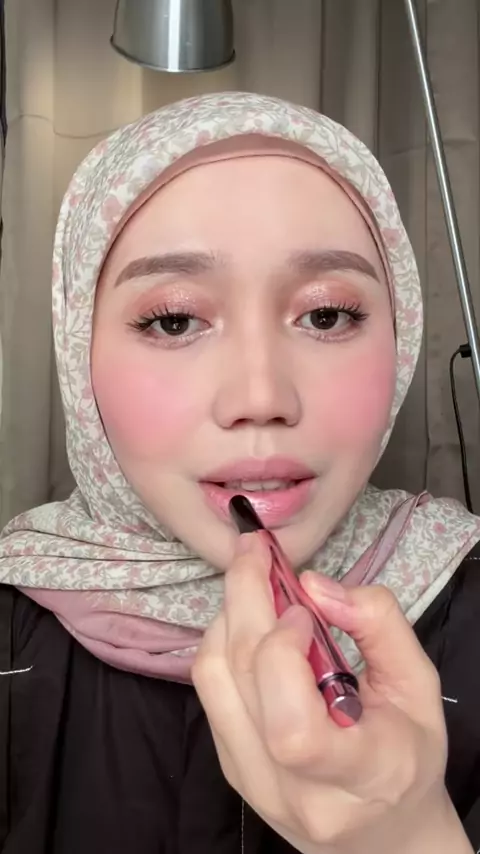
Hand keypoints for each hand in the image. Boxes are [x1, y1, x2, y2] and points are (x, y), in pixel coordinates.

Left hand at [192, 532, 471, 853]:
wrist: (381, 832)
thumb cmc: (406, 753)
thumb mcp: (419, 685)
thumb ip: (379, 625)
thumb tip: (313, 585)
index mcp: (359, 776)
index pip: (293, 730)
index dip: (285, 655)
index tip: (304, 610)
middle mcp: (295, 790)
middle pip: (242, 682)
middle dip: (244, 599)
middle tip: (254, 550)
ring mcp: (253, 782)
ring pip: (213, 679)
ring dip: (228, 616)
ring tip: (254, 581)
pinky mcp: (230, 767)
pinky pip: (211, 691)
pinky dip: (224, 642)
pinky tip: (250, 621)